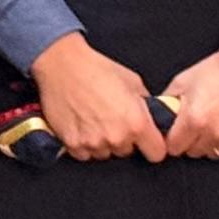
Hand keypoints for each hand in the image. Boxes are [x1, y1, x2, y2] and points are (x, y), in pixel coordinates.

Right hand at [30, 34, 166, 161]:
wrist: (62, 65)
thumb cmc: (96, 69)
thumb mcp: (133, 82)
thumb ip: (146, 105)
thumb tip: (151, 116)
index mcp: (137, 123)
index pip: (156, 153)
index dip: (153, 146)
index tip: (147, 141)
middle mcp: (116, 137)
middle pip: (127, 152)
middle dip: (123, 139)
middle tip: (112, 119)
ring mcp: (93, 143)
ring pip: (105, 153)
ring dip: (102, 142)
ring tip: (94, 120)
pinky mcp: (72, 144)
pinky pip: (84, 154)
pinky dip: (83, 143)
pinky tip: (81, 125)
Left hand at [159, 49, 218, 158]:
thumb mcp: (185, 80)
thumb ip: (168, 101)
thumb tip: (159, 113)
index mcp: (194, 119)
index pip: (174, 148)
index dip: (174, 139)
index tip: (177, 134)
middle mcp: (215, 132)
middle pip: (194, 152)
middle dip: (193, 140)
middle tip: (198, 124)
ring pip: (215, 153)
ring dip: (213, 143)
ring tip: (217, 123)